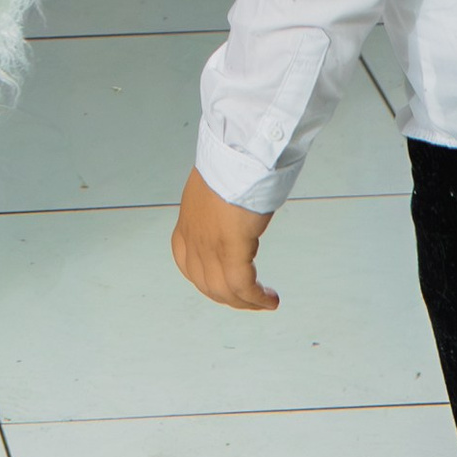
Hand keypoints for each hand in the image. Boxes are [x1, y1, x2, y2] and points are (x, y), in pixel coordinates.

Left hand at [171, 169, 278, 310]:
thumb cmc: (231, 161)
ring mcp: (209, 246)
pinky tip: (270, 299)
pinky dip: (257, 298)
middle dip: (228, 297)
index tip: (222, 285)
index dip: (204, 279)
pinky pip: (242, 286)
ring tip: (265, 301)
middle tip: (250, 299)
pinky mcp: (231, 249)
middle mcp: (194, 237)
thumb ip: (217, 204)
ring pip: (223, 291)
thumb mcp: (214, 186)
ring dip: (245, 302)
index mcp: (188, 221)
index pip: (186, 263)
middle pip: (205, 283)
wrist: (236, 153)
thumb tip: (229, 209)